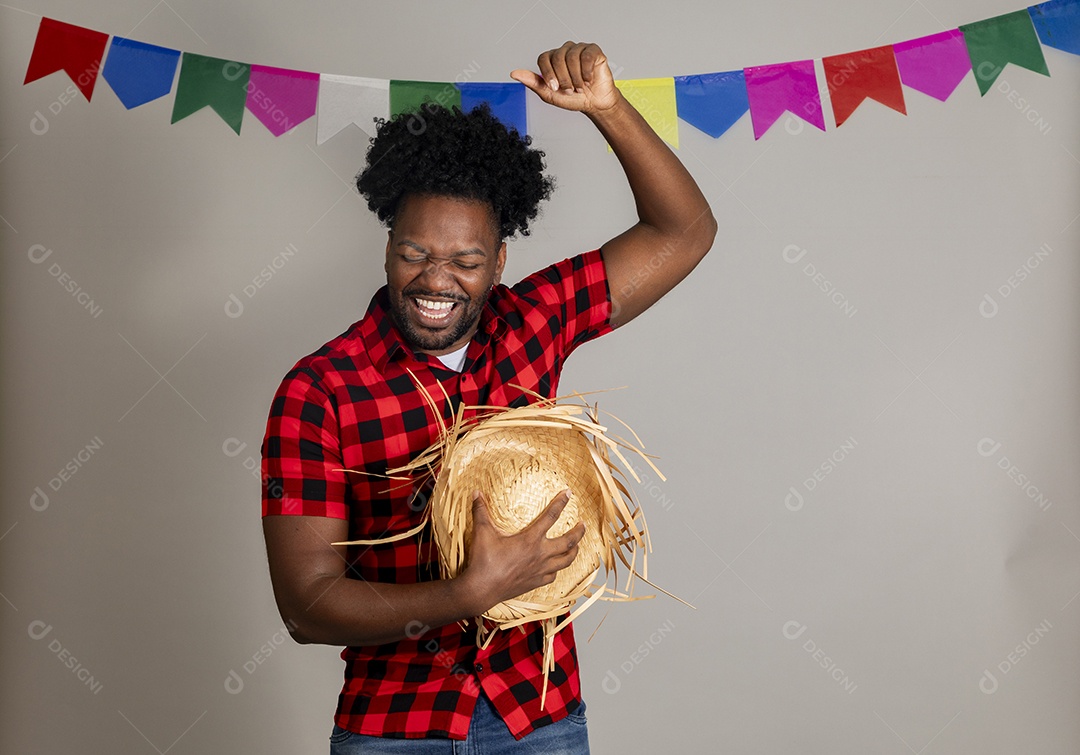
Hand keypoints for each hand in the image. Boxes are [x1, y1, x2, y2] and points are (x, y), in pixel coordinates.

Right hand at [457, 488, 585, 614]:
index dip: (561, 503)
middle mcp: (540, 555)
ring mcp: (540, 570)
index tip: (568, 493)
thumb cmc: (483, 561)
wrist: (481, 589)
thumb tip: (476, 493)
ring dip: (574, 551)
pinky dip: (558, 569)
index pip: (551, 516)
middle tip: (583, 524)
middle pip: (568, 542)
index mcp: (530, 540)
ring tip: (577, 546)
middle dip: (579, 532)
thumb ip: (481, 511)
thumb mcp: (482, 532)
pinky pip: (554, 575)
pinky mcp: (536, 583)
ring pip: (566, 561)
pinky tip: (556, 567)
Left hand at [511, 41, 620, 114]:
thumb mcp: (549, 94)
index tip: (555, 87)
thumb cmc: (573, 98)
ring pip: (572, 57)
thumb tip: (514, 73)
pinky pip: (586, 56)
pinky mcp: (593, 50)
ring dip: (576, 78)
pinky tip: (588, 79)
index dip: (548, 74)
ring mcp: (579, 49)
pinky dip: (586, 72)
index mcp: (552, 59)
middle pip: (557, 58)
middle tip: (570, 90)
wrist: (594, 103)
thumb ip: (533, 82)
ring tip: (580, 86)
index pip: (543, 58)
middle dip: (564, 78)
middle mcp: (564, 51)